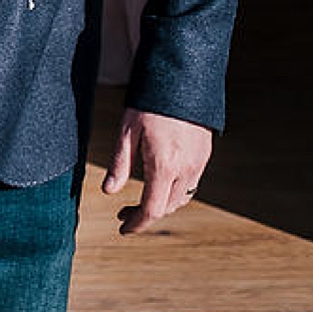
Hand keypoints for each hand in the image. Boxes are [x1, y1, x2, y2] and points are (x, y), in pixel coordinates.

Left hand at [103, 107, 214, 234]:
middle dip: (145, 215)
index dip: (137, 223)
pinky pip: (190, 185)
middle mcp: (185, 169)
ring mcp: (198, 164)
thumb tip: (109, 191)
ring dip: (161, 205)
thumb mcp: (127, 132)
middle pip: (167, 207)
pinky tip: (158, 184)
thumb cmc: (149, 104)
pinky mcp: (203, 157)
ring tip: (139, 201)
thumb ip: (119, 164)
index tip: (123, 228)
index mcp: (164, 165)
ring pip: (181, 199)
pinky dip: (173, 192)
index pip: (152, 209)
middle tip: (123, 213)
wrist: (183, 83)